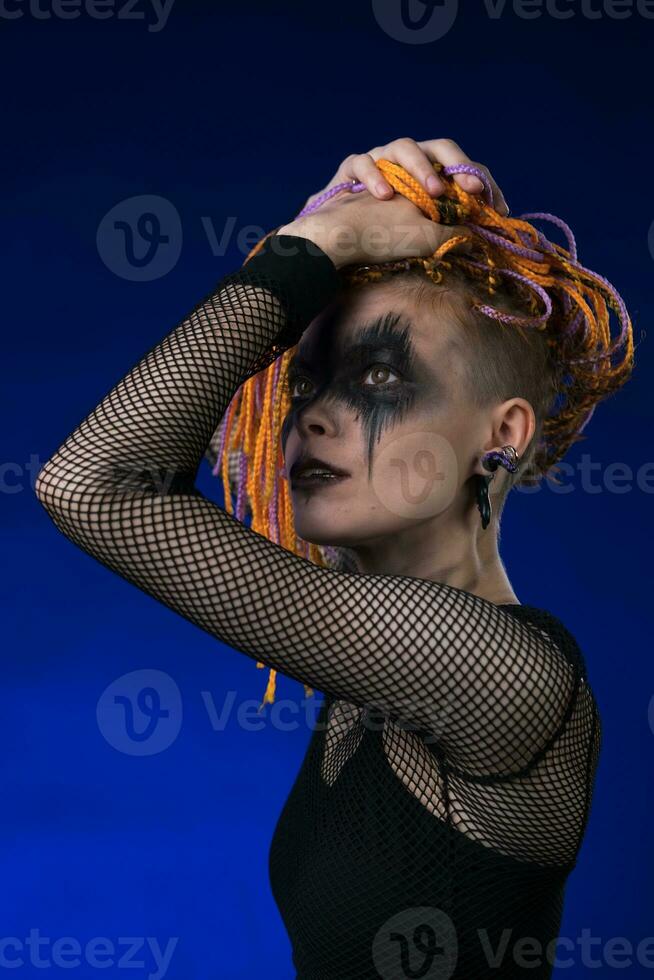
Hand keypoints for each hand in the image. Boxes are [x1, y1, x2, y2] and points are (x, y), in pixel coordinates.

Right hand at [277, 137, 506, 269]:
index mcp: (426, 176)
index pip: (461, 168)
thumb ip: (453, 230)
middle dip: (457, 166)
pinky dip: (374, 176)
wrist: (332, 243)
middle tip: (470, 191)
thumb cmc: (379, 239)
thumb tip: (483, 236)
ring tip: (432, 194)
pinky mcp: (349, 170)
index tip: (497, 205)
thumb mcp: (426, 239)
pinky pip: (362, 162)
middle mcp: (405, 162)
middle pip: (438, 146)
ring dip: (420, 168)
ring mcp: (377, 160)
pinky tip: (384, 196)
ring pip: (402, 146)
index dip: (481, 182)